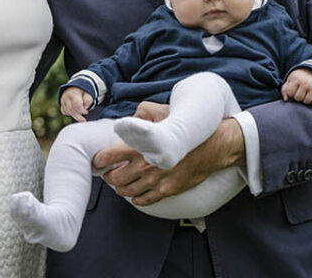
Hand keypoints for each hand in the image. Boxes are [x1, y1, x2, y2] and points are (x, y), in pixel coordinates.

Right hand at [60, 87, 92, 121]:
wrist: (76, 87)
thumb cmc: (83, 91)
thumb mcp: (89, 93)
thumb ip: (88, 100)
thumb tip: (85, 107)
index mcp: (73, 93)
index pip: (76, 105)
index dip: (82, 110)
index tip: (86, 112)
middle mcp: (66, 97)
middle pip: (71, 110)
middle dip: (79, 116)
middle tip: (84, 119)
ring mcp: (63, 100)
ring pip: (68, 112)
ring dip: (75, 115)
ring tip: (81, 113)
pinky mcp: (61, 104)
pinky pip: (64, 112)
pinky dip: (70, 113)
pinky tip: (75, 111)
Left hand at [92, 112, 243, 205]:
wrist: (212, 147)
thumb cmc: (189, 131)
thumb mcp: (165, 113)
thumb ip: (145, 112)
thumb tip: (134, 116)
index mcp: (141, 146)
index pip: (109, 156)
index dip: (100, 160)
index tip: (98, 161)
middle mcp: (146, 165)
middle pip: (115, 178)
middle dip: (109, 176)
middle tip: (109, 173)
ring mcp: (156, 180)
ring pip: (127, 191)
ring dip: (121, 188)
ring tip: (120, 183)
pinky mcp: (167, 190)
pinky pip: (144, 200)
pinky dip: (136, 198)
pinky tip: (136, 194)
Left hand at [281, 68, 311, 103]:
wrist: (311, 72)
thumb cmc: (297, 79)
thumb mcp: (289, 81)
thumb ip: (284, 90)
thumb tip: (286, 100)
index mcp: (296, 79)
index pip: (290, 93)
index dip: (290, 93)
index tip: (292, 90)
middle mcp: (305, 83)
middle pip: (298, 98)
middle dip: (297, 97)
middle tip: (298, 93)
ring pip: (307, 101)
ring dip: (304, 100)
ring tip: (303, 95)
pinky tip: (309, 96)